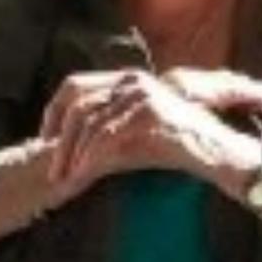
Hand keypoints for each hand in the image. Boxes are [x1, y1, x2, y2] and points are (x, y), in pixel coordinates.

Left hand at [38, 68, 261, 199]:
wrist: (217, 154)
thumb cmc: (177, 150)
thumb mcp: (133, 143)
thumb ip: (102, 142)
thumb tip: (68, 160)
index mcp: (125, 80)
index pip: (74, 86)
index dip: (53, 113)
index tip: (45, 143)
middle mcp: (131, 80)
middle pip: (76, 101)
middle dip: (58, 138)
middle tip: (50, 169)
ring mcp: (141, 94)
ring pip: (89, 121)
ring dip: (71, 154)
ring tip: (63, 181)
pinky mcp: (149, 112)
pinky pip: (108, 136)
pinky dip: (90, 158)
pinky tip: (82, 176)